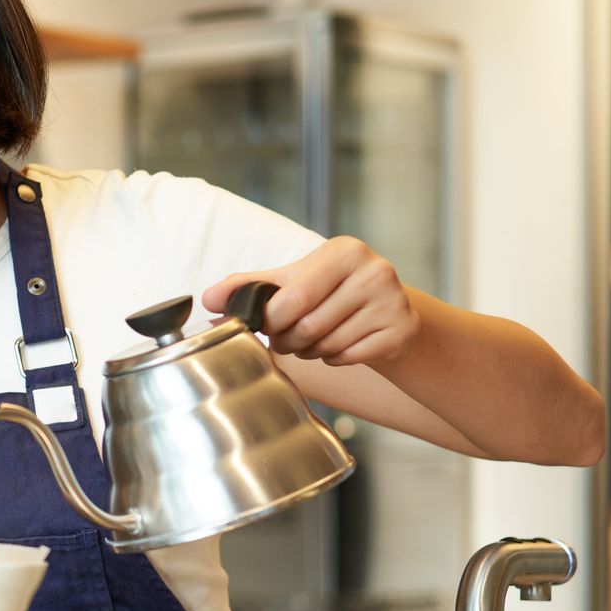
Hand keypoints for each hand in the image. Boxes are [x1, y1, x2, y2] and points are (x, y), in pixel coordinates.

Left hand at [203, 235, 418, 366]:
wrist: (386, 311)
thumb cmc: (331, 293)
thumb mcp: (293, 280)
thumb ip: (249, 287)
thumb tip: (208, 299)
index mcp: (343, 251)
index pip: (293, 297)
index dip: (272, 320)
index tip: (266, 325)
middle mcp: (374, 271)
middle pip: (308, 325)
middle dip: (287, 340)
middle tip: (286, 339)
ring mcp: (393, 301)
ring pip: (327, 345)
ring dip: (309, 352)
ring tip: (313, 340)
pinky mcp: (402, 330)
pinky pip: (349, 357)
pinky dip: (334, 359)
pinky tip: (339, 345)